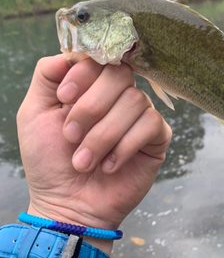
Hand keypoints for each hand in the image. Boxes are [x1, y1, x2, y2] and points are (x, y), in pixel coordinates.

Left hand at [17, 55, 171, 250]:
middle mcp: (117, 95)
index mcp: (91, 85)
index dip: (84, 74)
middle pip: (119, 75)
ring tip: (84, 161)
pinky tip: (109, 165)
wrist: (67, 205)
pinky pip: (150, 124)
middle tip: (70, 137)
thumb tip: (72, 52)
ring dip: (103, 135)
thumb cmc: (49, 161)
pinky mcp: (157, 137)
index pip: (99, 57)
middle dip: (90, 108)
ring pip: (134, 101)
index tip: (64, 98)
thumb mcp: (34, 114)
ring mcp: (139, 114)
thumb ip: (47, 75)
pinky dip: (124, 147)